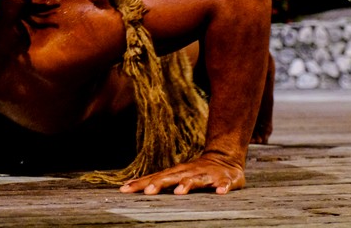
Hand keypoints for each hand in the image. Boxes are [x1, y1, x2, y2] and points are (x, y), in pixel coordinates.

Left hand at [118, 154, 245, 194]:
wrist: (225, 158)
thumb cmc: (195, 171)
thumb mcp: (175, 174)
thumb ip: (157, 180)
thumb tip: (130, 184)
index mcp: (176, 172)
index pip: (155, 177)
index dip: (140, 183)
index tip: (125, 190)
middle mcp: (189, 172)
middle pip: (171, 177)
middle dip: (159, 184)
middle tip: (148, 192)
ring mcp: (207, 175)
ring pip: (196, 180)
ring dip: (187, 185)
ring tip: (179, 192)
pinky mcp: (224, 179)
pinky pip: (224, 183)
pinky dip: (222, 187)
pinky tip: (219, 192)